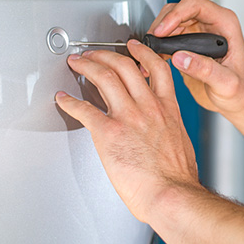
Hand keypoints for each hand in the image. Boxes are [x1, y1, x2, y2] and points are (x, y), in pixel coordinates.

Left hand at [55, 40, 200, 222]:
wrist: (172, 195)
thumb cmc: (177, 179)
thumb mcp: (181, 143)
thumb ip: (168, 130)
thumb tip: (160, 134)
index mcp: (167, 110)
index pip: (157, 69)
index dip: (142, 53)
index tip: (134, 48)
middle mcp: (148, 107)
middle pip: (125, 66)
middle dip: (105, 54)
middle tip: (94, 53)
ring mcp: (128, 117)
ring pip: (104, 77)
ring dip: (87, 65)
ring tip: (77, 63)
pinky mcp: (109, 133)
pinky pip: (84, 109)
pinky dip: (69, 101)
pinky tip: (63, 99)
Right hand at [150, 0, 243, 115]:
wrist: (238, 101)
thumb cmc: (241, 91)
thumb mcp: (226, 83)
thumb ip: (205, 70)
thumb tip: (180, 58)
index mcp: (224, 24)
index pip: (195, 6)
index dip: (175, 15)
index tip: (162, 32)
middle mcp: (210, 25)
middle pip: (178, 10)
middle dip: (161, 26)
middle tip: (152, 45)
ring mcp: (198, 34)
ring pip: (169, 23)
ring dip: (156, 37)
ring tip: (150, 55)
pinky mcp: (188, 45)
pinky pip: (167, 38)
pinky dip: (157, 47)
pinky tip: (153, 60)